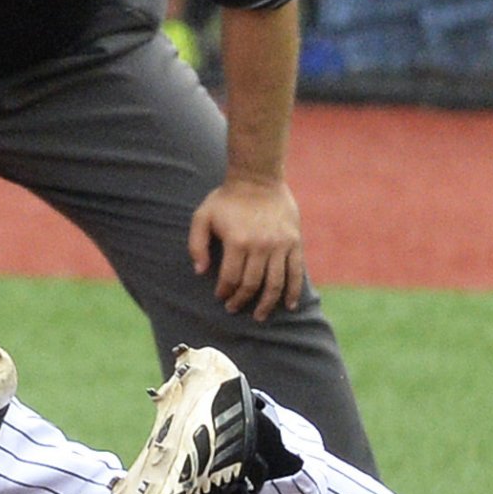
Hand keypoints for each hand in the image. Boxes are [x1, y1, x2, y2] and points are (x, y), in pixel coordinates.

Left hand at [189, 175, 304, 316]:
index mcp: (237, 241)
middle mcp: (260, 246)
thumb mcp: (202, 215)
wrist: (258, 178)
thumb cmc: (227, 198)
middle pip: (251, 285)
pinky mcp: (294, 242)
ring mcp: (280, 245)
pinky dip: (293, 291)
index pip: (230, 278)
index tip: (220, 297)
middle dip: (242, 301)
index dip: (224, 292)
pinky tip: (289, 305)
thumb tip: (200, 272)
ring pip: (275, 283)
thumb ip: (196, 244)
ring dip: (267, 303)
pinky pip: (296, 272)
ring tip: (260, 316)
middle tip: (234, 309)